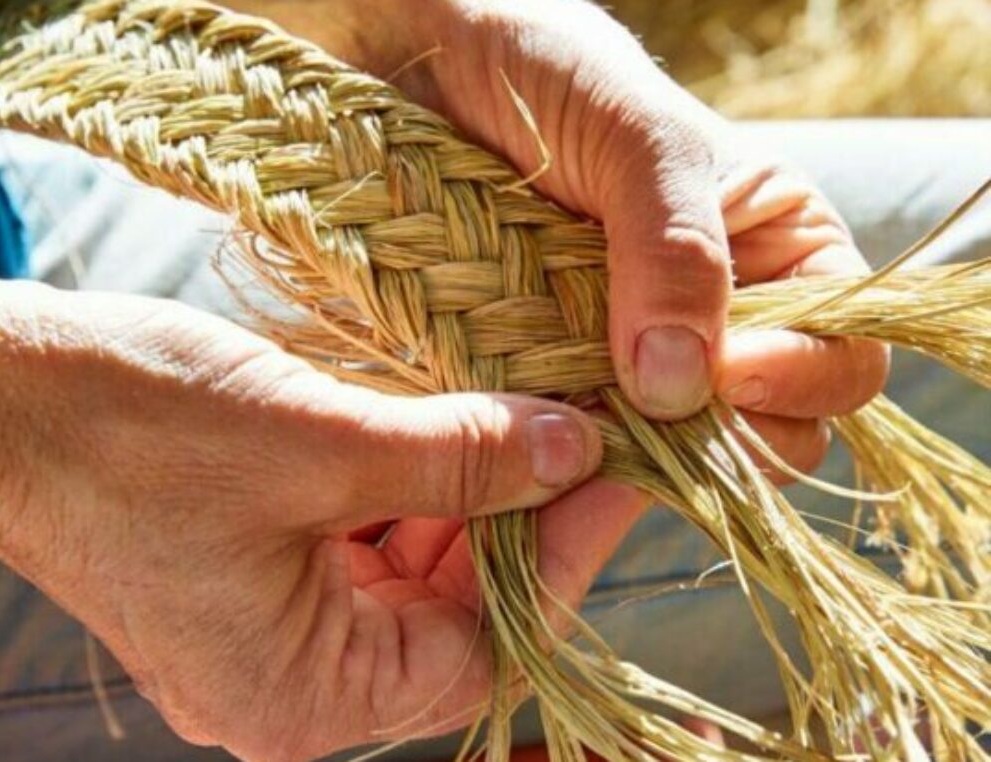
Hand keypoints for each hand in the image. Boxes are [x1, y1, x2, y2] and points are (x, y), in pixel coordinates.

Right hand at [0, 251, 640, 759]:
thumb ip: (461, 454)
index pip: (480, 646)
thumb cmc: (129, 425)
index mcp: (300, 695)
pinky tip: (426, 422)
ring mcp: (256, 630)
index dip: (556, 555)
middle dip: (509, 519)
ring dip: (455, 495)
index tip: (609, 468)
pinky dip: (396, 488)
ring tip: (503, 412)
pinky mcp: (237, 573)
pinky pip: (348, 546)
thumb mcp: (320, 439)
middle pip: (445, 613)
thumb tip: (575, 450)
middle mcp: (281, 685)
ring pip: (402, 574)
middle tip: (567, 429)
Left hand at [235, 0, 889, 479]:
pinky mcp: (543, 378)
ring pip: (653, 463)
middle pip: (756, 433)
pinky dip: (549, 489)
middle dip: (705, 460)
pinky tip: (511, 504)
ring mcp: (622, 356)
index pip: (838, 353)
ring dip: (612, 497)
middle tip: (633, 455)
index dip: (803, 381)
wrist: (419, 62)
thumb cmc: (545, 68)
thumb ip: (678, 249)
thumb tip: (680, 386)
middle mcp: (708, 317)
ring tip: (553, 517)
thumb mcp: (635, 134)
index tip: (730, 375)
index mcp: (771, 251)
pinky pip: (565, 456)